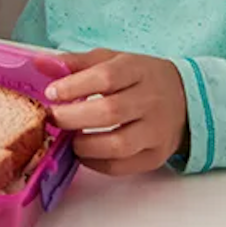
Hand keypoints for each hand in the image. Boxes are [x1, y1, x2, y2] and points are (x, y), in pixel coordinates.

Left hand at [39, 49, 188, 175]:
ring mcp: (156, 131)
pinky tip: (84, 153)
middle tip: (52, 118)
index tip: (51, 92)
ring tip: (68, 138)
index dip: (74, 86)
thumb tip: (39, 64)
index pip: (105, 77)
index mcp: (138, 71)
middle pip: (110, 112)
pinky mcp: (156, 156)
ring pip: (118, 144)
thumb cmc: (139, 77)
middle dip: (73, 118)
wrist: (186, 99)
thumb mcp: (112, 60)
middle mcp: (150, 101)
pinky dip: (97, 164)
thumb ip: (75, 62)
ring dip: (84, 145)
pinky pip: (123, 166)